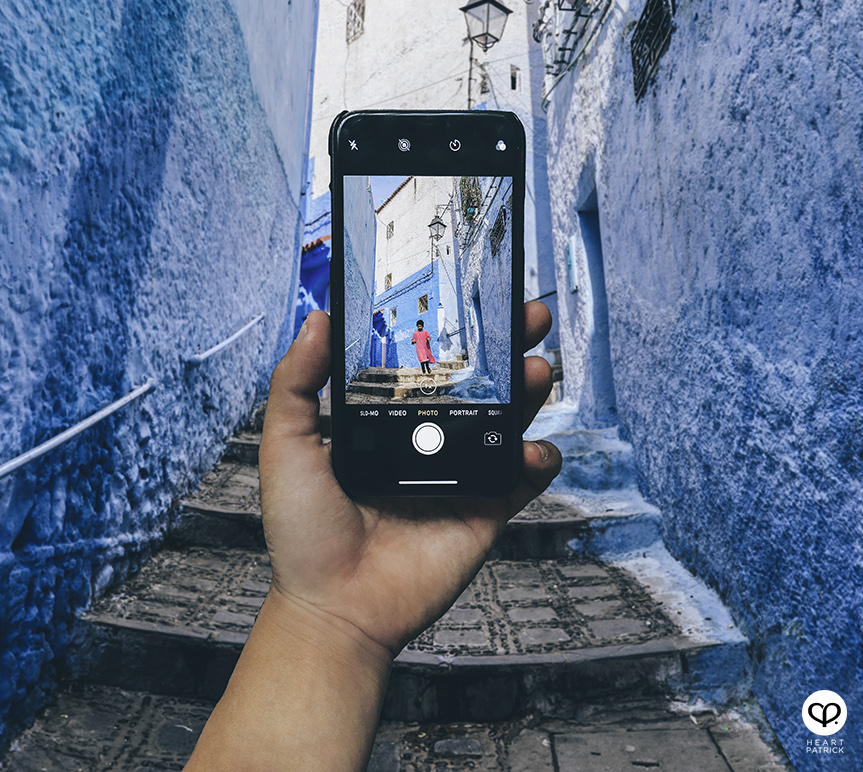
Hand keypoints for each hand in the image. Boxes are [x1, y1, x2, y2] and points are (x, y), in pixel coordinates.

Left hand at [258, 303, 560, 659]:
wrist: (334, 607)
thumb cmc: (303, 532)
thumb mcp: (288, 444)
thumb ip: (296, 381)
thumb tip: (315, 318)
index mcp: (386, 417)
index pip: (427, 359)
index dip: (453, 327)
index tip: (471, 292)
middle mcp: (428, 438)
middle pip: (480, 379)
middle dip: (509, 344)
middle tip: (526, 314)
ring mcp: (460, 473)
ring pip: (509, 418)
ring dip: (531, 390)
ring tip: (536, 370)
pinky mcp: (484, 510)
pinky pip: (523, 479)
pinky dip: (539, 459)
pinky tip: (530, 449)